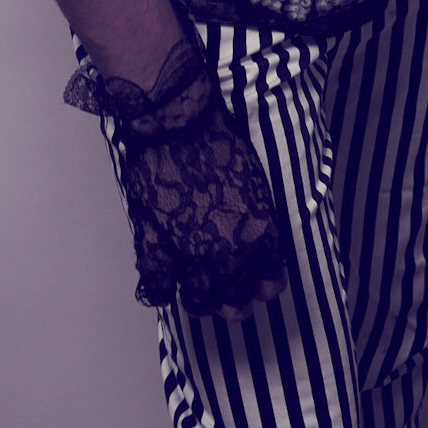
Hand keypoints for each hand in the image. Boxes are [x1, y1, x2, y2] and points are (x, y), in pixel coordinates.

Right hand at [66, 35, 289, 318]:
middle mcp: (227, 254)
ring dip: (200, 301)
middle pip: (236, 302)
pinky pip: (158, 290)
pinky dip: (160, 292)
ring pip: (199, 303)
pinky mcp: (156, 248)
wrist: (178, 123)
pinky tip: (162, 285)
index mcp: (257, 234)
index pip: (271, 280)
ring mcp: (189, 255)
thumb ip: (255, 222)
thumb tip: (252, 243)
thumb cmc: (219, 141)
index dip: (265, 285)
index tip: (260, 284)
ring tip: (197, 292)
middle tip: (229, 297)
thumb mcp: (254, 182)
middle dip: (235, 303)